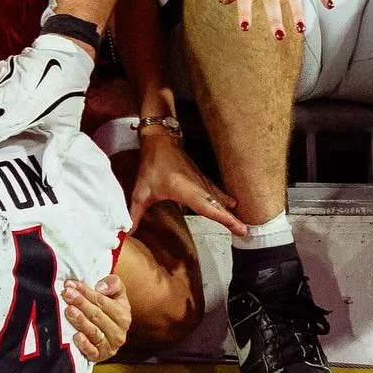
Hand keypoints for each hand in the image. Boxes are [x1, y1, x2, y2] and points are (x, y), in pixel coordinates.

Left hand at [62, 272, 129, 361]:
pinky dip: (84, 344)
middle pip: (96, 315)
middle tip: (67, 294)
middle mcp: (118, 332)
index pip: (102, 302)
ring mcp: (110, 346)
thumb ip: (114, 284)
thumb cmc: (108, 310)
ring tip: (69, 310)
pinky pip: (92, 352)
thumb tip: (101, 287)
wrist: (107, 333)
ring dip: (80, 320)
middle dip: (80, 303)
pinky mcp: (100, 357)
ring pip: (93, 332)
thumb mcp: (115, 294)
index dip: (87, 292)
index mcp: (123, 315)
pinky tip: (76, 336)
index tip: (71, 284)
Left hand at [129, 127, 244, 233]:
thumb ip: (135, 213)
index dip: (223, 218)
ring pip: (218, 198)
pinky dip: (224, 199)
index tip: (238, 227)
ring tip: (242, 224)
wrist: (161, 139)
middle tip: (245, 231)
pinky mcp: (201, 178)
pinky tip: (232, 204)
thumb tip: (127, 233)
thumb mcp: (141, 191)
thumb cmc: (152, 165)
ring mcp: (202, 181)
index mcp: (186, 190)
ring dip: (229, 211)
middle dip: (231, 219)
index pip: (208, 207)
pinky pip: (215, 191)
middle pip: (217, 205)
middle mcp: (198, 186)